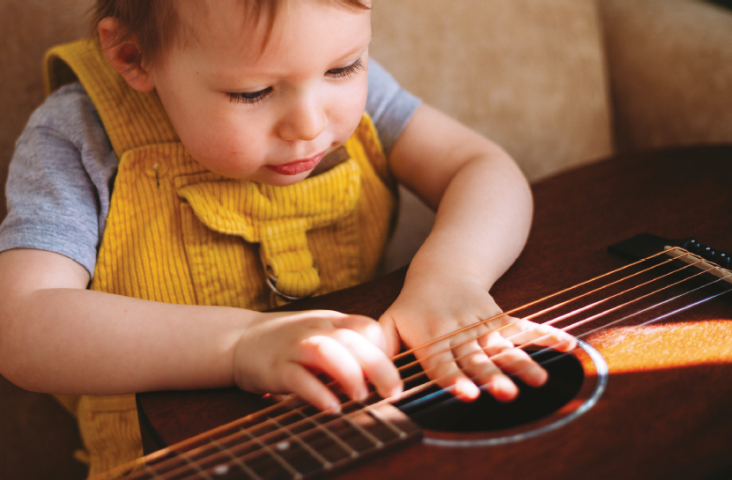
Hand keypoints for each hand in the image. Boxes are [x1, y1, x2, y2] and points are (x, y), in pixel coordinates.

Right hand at [233, 310, 402, 411]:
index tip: (390, 373)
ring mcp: (294, 347)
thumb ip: (348, 347)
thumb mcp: (321, 333)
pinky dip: (318, 393)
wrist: (239, 340)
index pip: (368, 327)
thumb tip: (382, 374)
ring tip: (361, 397)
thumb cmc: (288, 341)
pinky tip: (332, 408)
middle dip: (379, 366)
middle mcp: (315, 330)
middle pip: (354, 339)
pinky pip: (298, 378)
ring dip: (350, 374)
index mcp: (331, 321)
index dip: (385, 349)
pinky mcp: (276, 368)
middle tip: (392, 392)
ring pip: (327, 351)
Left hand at [379, 274, 575, 401]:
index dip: (454, 379)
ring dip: (521, 363)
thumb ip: (381, 352)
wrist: (441, 270)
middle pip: (477, 358)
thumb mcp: (389, 323)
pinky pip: (524, 328)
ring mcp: (482, 326)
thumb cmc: (412, 307)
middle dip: (491, 376)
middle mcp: (460, 334)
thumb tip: (377, 384)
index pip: (442, 364)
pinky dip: (545, 336)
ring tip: (540, 380)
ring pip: (503, 347)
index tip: (467, 393)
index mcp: (432, 339)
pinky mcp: (500, 320)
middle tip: (505, 393)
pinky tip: (568, 344)